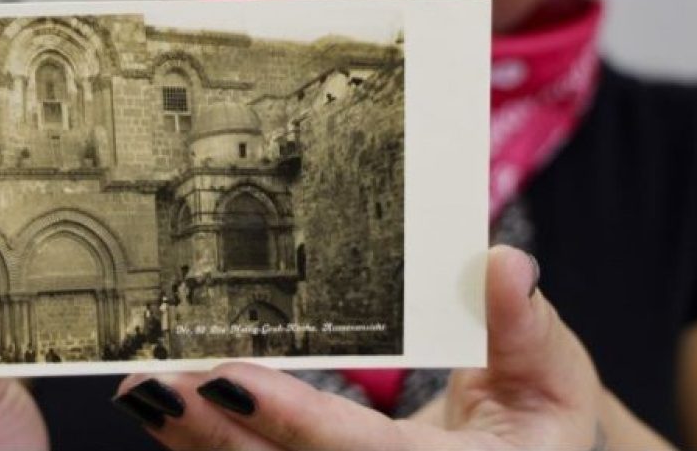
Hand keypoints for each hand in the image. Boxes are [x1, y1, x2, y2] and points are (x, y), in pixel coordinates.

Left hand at [113, 246, 609, 449]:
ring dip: (196, 444)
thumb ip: (527, 330)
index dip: (294, 422)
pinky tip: (171, 413)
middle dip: (210, 437)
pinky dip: (212, 445)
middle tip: (148, 386)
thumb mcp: (554, 380)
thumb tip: (504, 264)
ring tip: (143, 393)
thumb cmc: (535, 428)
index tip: (227, 379)